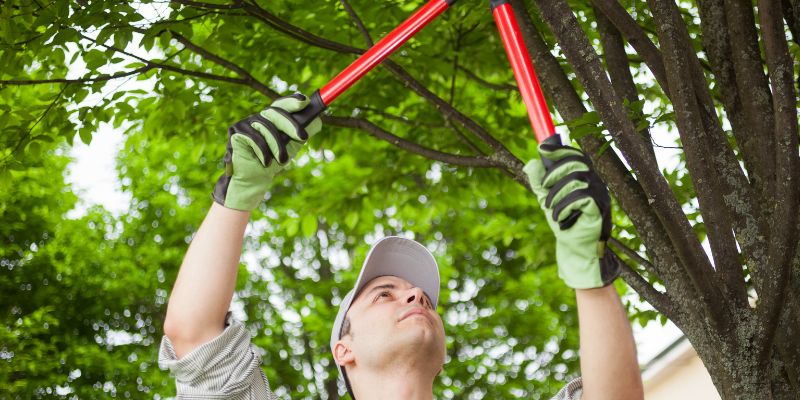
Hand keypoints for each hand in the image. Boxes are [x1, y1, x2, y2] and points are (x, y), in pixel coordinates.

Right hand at [212, 94, 322, 210]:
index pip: (282, 104)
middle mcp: (258, 117)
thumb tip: (318, 120)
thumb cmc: (273, 161)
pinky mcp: (235, 132)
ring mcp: (245, 123)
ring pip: (266, 127)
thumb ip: (302, 132)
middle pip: (275, 112)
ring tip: (281, 161)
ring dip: (276, 146)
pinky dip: (262, 151)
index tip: (305, 101)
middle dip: (290, 125)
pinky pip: (253, 137)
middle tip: (303, 137)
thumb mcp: (291, 145)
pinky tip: (265, 161)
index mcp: (271, 118)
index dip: (292, 101)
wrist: (255, 179)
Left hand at [523, 142, 619, 288]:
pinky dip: (564, 206)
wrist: (574, 248)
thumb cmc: (564, 222)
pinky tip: (560, 217)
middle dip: (554, 174)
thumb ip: (539, 182)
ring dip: (557, 194)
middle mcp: (596, 183)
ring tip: (550, 209)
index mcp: (585, 178)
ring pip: (576, 179)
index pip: (576, 156)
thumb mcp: (546, 200)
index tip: (542, 150)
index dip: (560, 150)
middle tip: (544, 188)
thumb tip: (532, 162)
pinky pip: (581, 197)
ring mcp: (601, 195)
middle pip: (576, 163)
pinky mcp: (600, 208)